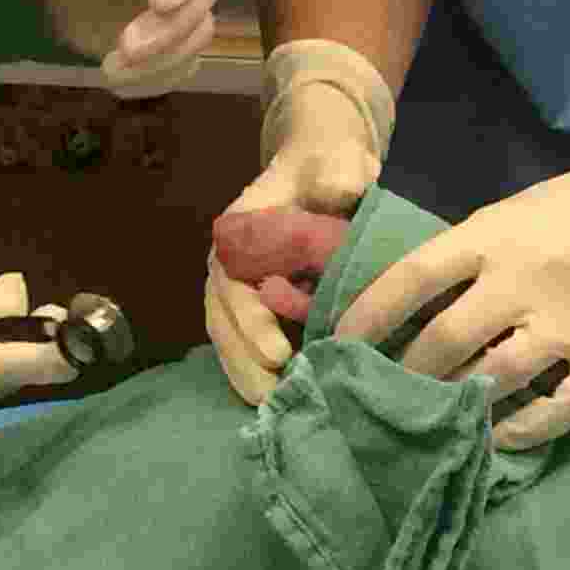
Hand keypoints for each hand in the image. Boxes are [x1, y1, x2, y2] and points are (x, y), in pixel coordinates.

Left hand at [12, 0, 221, 96]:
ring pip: (197, 36)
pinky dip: (152, 80)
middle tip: (127, 46)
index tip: (158, 2)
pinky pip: (177, 66)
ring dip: (163, 60)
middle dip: (170, 28)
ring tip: (111, 69)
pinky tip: (116, 80)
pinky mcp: (161, 42)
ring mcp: (174, 5)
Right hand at [205, 40, 394, 404]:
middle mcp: (232, 264)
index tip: (279, 353)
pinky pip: (252, 341)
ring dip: (248, 375)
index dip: (251, 321)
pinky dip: (261, 370)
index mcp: (240, 231)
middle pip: (224, 320)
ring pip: (232, 337)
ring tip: (277, 412)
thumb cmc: (329, 161)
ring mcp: (243, 287)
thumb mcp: (336, 156)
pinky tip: (287, 400)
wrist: (326, 164)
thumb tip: (344, 189)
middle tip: (276, 400)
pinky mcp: (263, 305)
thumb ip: (338, 169)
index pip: (234, 283)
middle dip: (245, 363)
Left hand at [337, 55, 569, 449]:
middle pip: (444, 339)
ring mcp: (565, 320)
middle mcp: (520, 280)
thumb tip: (413, 301)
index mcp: (490, 238)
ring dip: (455, 403)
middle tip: (378, 396)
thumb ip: (466, 254)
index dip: (367, 315)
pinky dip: (524, 428)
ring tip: (426, 420)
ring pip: (496, 378)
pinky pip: (561, 407)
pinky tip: (495, 435)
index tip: (336, 345)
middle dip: (403, 374)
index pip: (411, 279)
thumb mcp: (510, 212)